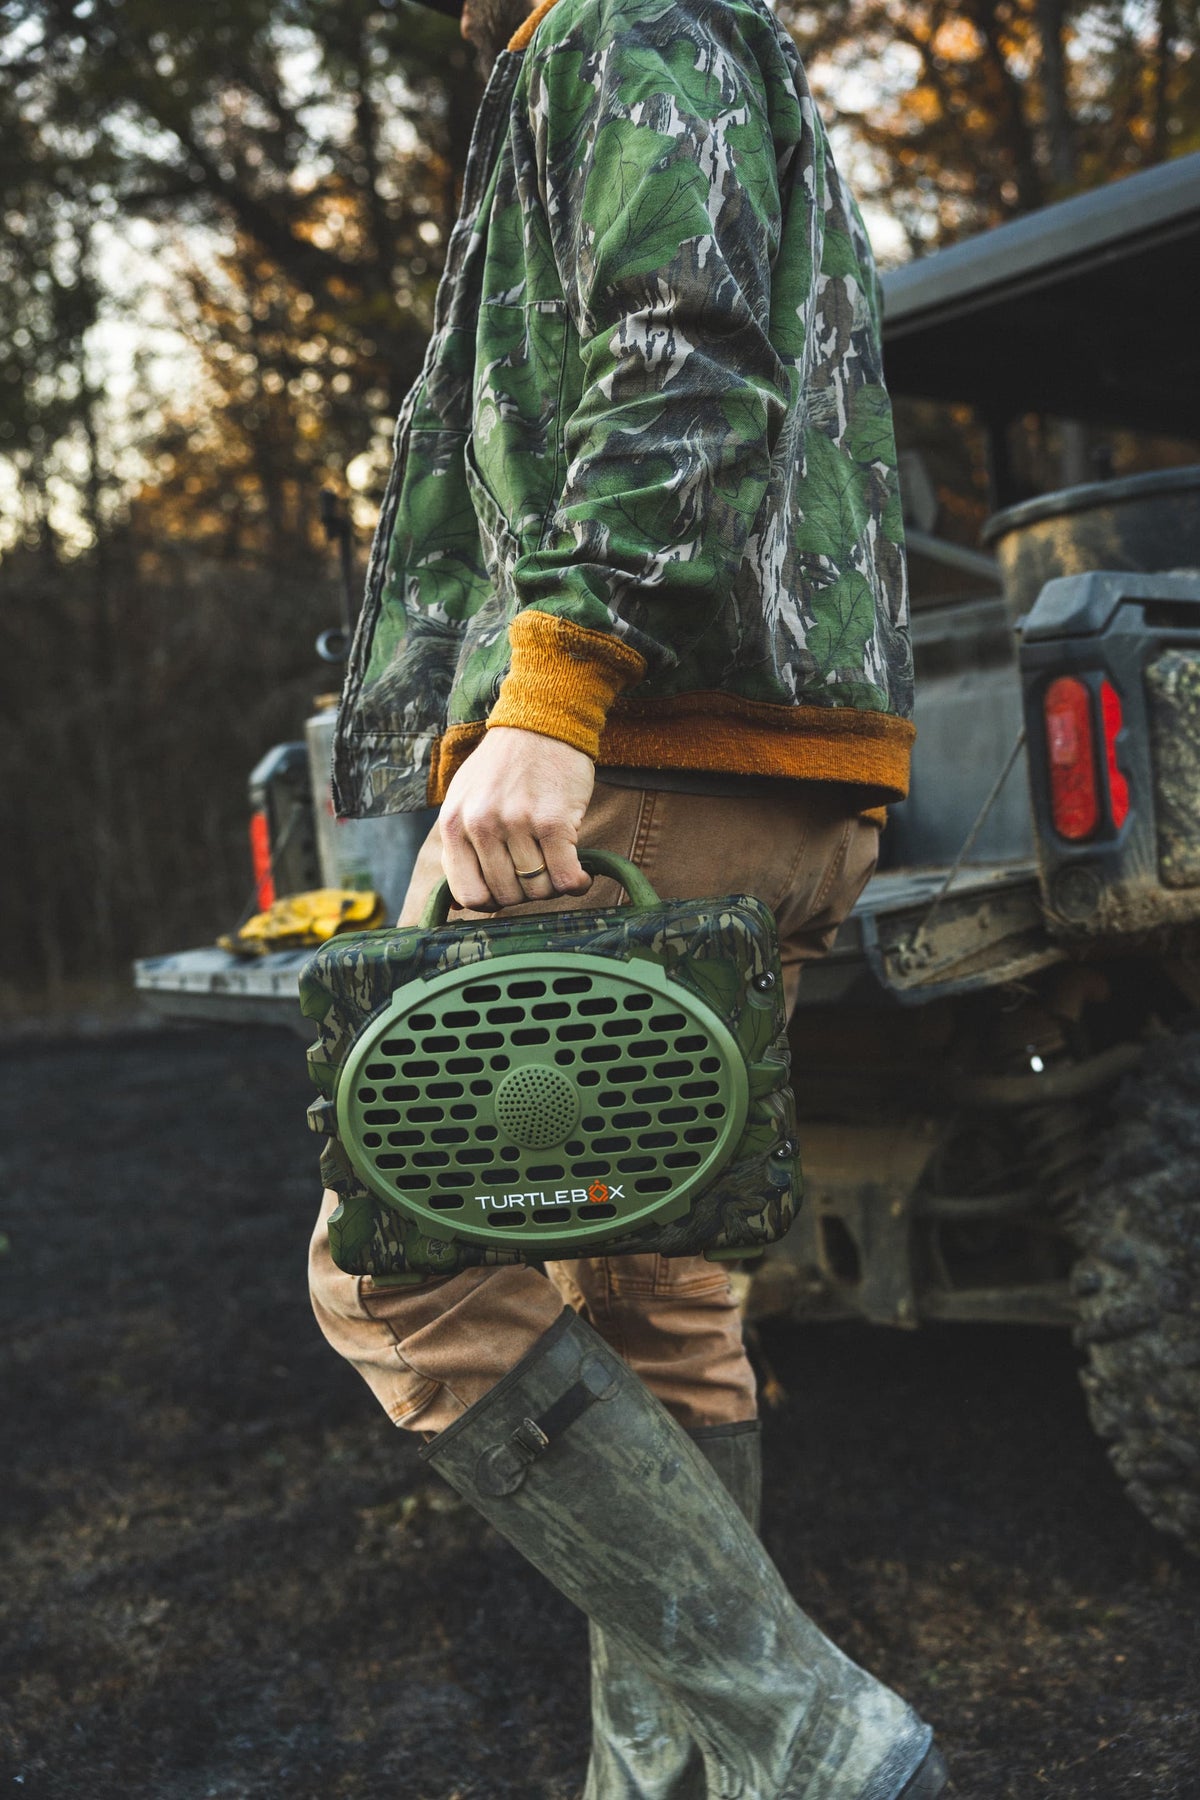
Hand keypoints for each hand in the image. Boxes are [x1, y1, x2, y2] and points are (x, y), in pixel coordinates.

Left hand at [438, 726, 595, 909]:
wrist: (541, 723)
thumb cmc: (504, 767)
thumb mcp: (465, 800)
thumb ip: (460, 848)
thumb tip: (462, 906)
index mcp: (455, 824)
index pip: (469, 894)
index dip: (492, 901)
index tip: (508, 890)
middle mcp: (482, 825)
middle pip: (508, 895)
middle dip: (526, 892)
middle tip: (538, 872)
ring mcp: (518, 823)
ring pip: (538, 889)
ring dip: (552, 885)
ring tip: (556, 864)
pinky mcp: (554, 821)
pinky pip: (566, 877)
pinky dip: (577, 884)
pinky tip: (579, 875)